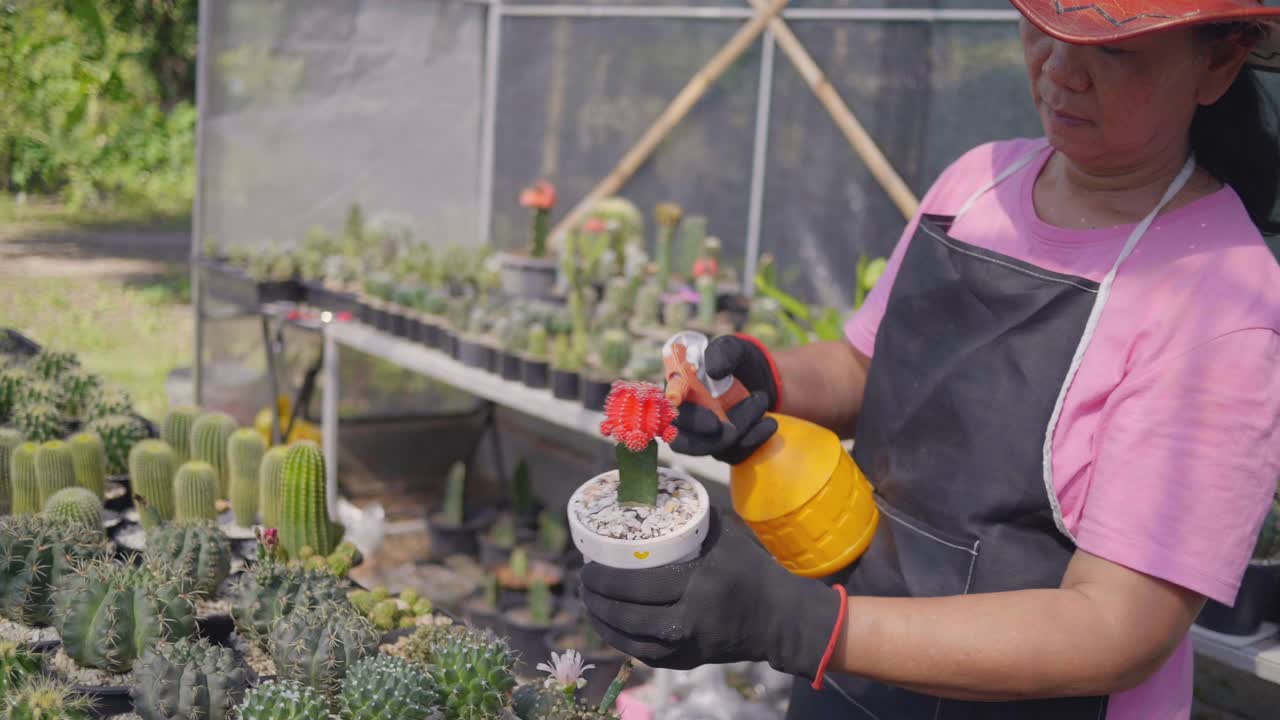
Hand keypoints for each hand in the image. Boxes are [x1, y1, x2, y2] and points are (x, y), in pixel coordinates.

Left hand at [579, 510, 842, 679]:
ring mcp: (687, 647)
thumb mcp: (724, 536)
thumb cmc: (748, 568)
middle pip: (628, 615)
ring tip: (588, 602)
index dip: (605, 578)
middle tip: (583, 581)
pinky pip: (642, 655)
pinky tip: (607, 625)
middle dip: (596, 599)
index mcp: (699, 583)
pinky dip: (619, 641)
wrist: (779, 618)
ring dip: (601, 622)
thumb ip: (688, 518)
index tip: (588, 564)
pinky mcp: (686, 662)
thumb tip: (648, 488)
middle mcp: (690, 620)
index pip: (639, 585)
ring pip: (629, 640)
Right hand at [669, 334, 781, 463]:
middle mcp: (687, 418)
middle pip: (683, 442)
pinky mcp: (727, 448)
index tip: (707, 420)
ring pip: (715, 448)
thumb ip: (722, 353)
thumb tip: (714, 371)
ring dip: (741, 428)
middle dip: (706, 440)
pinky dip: (754, 439)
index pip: (667, 412)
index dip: (681, 418)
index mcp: (678, 392)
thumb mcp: (732, 348)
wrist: (763, 377)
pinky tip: (769, 422)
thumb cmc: (738, 360)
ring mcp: (707, 436)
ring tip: (761, 399)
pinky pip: (736, 453)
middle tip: (730, 428)